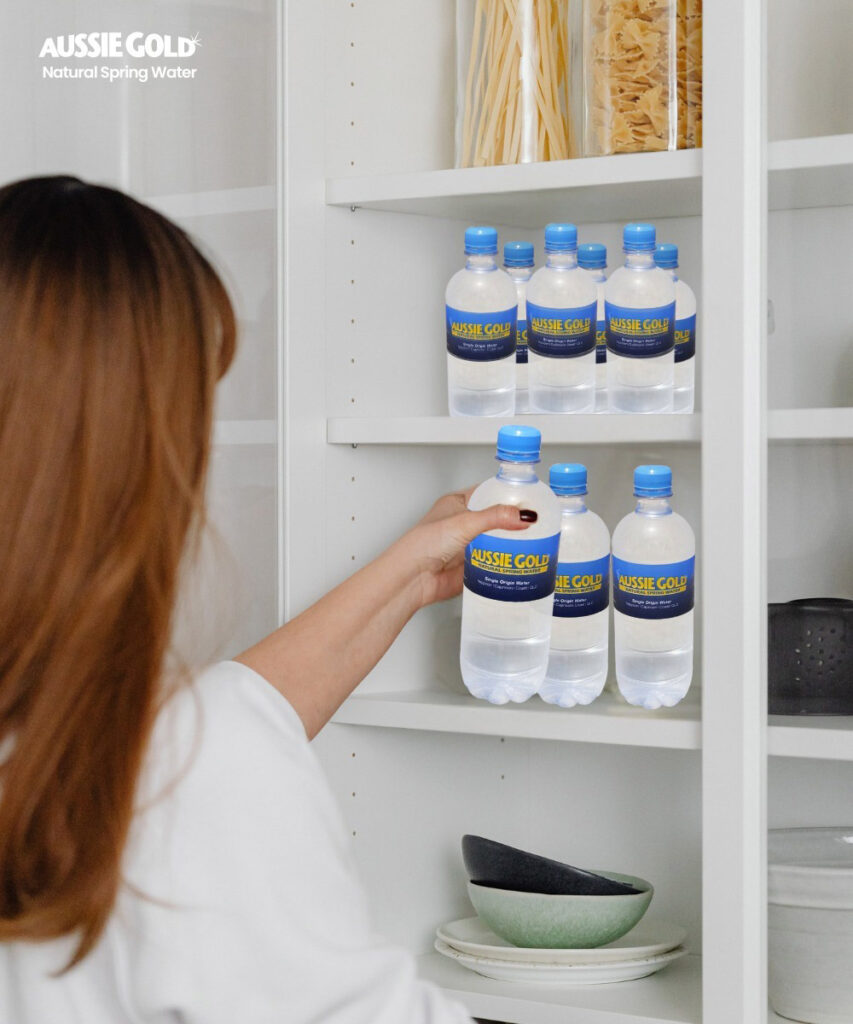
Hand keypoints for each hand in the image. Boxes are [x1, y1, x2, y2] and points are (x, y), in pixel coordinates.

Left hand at [396, 487, 536, 607]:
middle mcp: (464, 522)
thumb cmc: (422, 545)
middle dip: (516, 520)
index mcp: (459, 502)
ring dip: (513, 541)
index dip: (511, 494)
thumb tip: (523, 516)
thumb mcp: (464, 523)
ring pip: (499, 539)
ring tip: (537, 540)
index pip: (490, 492)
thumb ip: (495, 517)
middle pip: (498, 517)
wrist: (413, 579)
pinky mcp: (473, 564)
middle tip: (539, 522)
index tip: (532, 498)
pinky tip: (521, 560)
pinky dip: (508, 560)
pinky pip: (496, 560)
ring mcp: (469, 544)